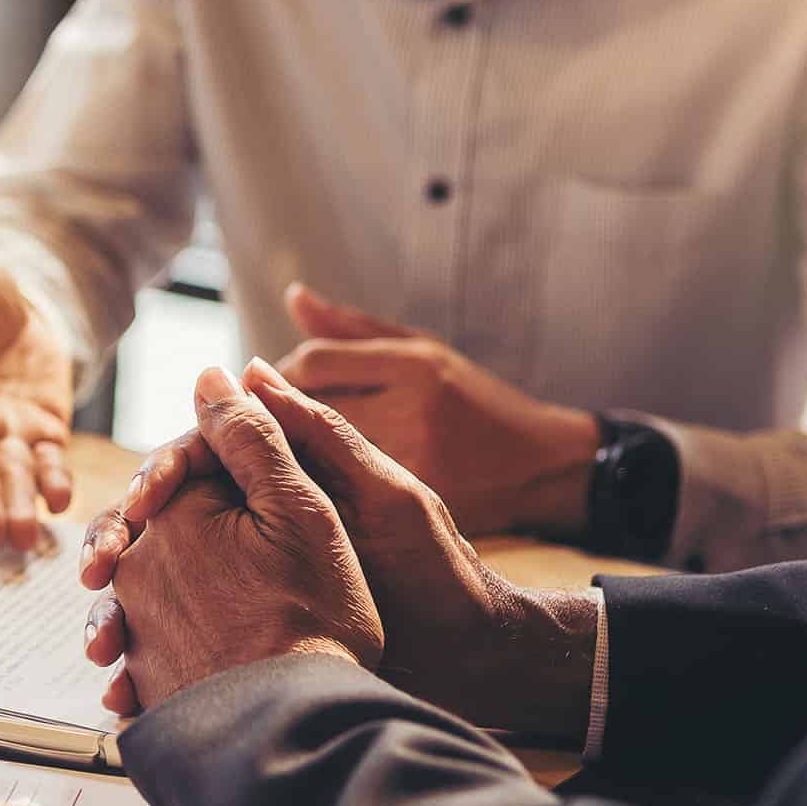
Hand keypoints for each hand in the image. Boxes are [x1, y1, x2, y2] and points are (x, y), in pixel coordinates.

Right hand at [84, 359, 597, 737]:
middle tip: (97, 576)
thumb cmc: (436, 571)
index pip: (198, 461)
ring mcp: (247, 583)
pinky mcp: (246, 635)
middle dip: (118, 549)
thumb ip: (314, 434)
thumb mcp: (381, 494)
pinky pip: (179, 642)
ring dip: (120, 616)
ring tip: (104, 649)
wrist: (469, 661)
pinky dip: (148, 665)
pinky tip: (127, 691)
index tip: (136, 508)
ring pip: (157, 589)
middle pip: (162, 526)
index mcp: (284, 482)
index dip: (157, 480)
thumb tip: (243, 369)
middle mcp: (258, 526)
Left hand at [275, 283, 598, 537]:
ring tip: (282, 455)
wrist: (546, 469)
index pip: (314, 364)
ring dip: (290, 456)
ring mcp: (415, 464)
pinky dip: (320, 490)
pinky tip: (316, 490)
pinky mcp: (414, 510)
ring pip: (318, 459)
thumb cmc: (476, 402)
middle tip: (261, 424)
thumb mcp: (424, 351)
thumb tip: (293, 296)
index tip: (269, 386)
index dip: (280, 375)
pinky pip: (344, 497)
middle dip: (275, 418)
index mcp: (414, 367)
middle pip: (307, 413)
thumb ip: (353, 329)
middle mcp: (413, 412)